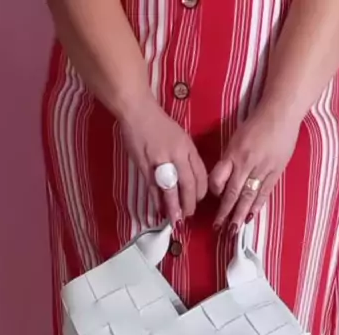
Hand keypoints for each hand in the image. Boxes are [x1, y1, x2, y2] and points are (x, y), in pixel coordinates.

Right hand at [119, 95, 207, 225]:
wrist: (137, 111)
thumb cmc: (158, 124)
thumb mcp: (179, 137)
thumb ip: (185, 156)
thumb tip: (187, 178)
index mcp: (188, 147)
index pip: (201, 174)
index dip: (201, 192)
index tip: (197, 200)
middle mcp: (178, 154)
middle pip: (189, 184)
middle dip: (190, 204)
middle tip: (188, 215)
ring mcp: (161, 160)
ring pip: (172, 189)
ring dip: (174, 207)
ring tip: (176, 220)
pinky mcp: (145, 164)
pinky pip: (153, 187)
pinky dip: (157, 200)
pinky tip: (159, 209)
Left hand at [210, 103, 300, 230]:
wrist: (281, 112)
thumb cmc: (256, 124)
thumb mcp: (235, 139)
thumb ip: (229, 161)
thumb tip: (222, 184)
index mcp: (233, 153)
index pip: (218, 178)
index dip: (214, 191)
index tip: (213, 199)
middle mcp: (246, 162)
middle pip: (233, 192)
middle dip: (224, 213)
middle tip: (218, 229)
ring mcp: (262, 168)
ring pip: (248, 196)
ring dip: (239, 215)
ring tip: (233, 231)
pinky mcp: (276, 171)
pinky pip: (264, 193)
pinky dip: (256, 206)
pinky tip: (250, 218)